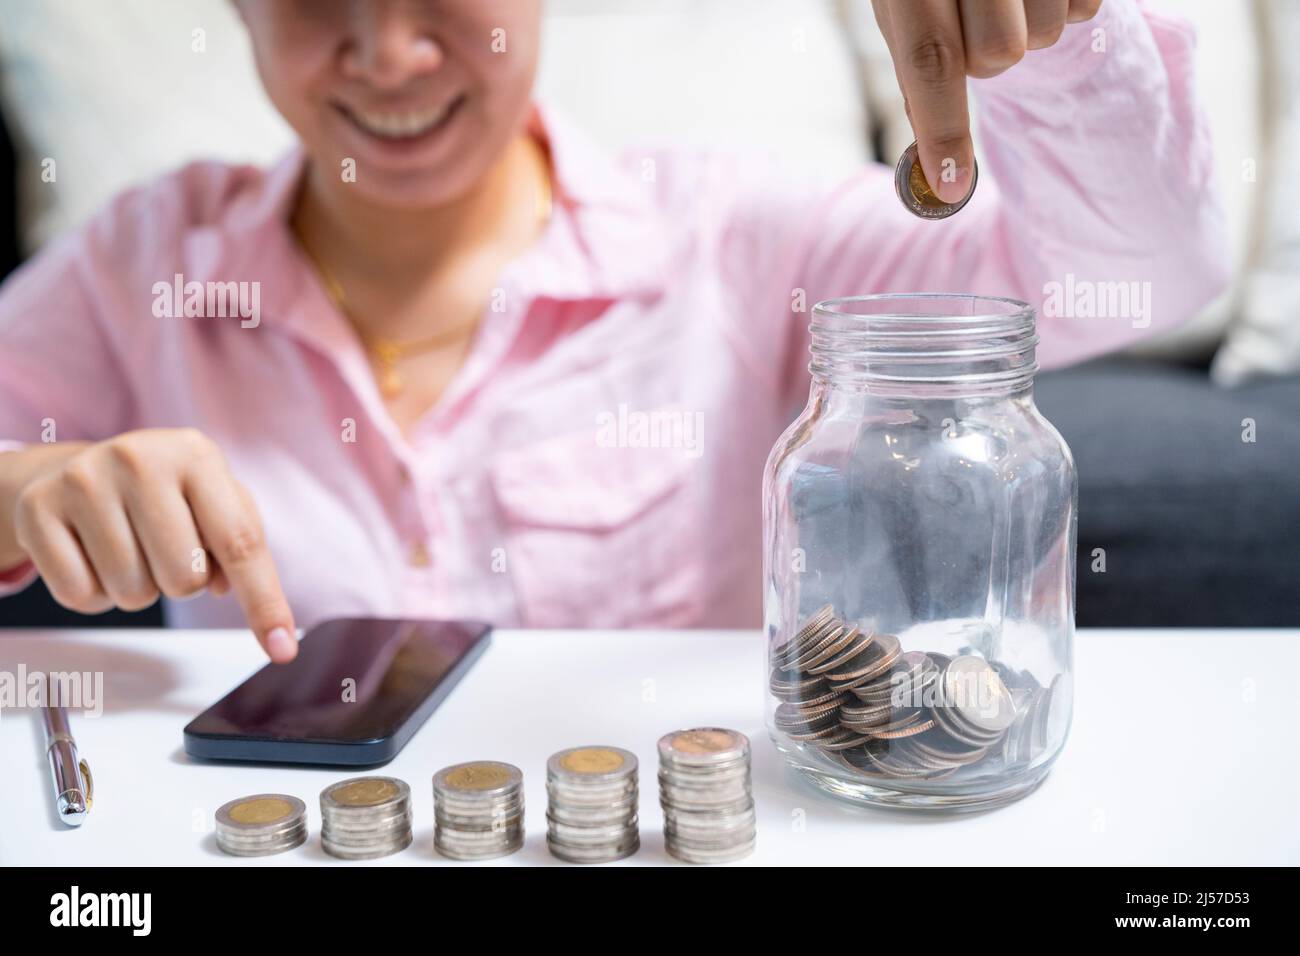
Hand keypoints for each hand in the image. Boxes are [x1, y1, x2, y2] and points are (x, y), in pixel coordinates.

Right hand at [9, 428, 296, 661]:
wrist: (78, 470)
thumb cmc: (163, 492)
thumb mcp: (212, 499)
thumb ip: (240, 544)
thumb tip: (235, 594)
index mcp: (196, 455)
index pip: (239, 542)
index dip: (263, 602)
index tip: (282, 648)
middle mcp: (139, 459)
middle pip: (184, 578)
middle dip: (181, 583)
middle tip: (163, 551)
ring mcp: (83, 481)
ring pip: (132, 593)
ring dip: (136, 589)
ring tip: (127, 549)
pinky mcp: (37, 510)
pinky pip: (79, 596)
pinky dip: (93, 595)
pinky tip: (91, 556)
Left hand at [871, 0, 1102, 202]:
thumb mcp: (907, 1)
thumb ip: (919, 71)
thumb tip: (934, 169)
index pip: (929, 58)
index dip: (942, 126)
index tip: (951, 185)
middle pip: (997, 55)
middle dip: (990, 52)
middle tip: (980, 14)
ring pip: (1046, 32)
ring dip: (1032, 24)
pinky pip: (1085, 7)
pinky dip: (1067, 1)